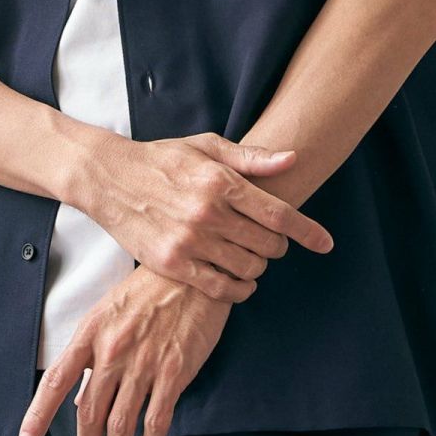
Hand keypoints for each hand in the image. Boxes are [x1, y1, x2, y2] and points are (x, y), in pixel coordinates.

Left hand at [16, 263, 231, 435]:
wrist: (190, 273)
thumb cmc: (148, 290)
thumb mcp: (109, 312)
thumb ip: (93, 352)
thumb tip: (81, 395)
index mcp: (91, 332)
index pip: (56, 380)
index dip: (38, 415)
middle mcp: (112, 350)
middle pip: (89, 414)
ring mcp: (143, 363)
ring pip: (120, 425)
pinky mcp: (173, 372)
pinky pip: (156, 421)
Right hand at [80, 133, 332, 302]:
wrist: (109, 178)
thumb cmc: (163, 159)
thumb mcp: (207, 146)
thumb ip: (251, 158)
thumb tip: (293, 159)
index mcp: (220, 180)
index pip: (277, 212)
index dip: (307, 231)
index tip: (326, 243)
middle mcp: (207, 211)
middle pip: (267, 244)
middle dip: (277, 247)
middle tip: (270, 242)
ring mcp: (189, 240)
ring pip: (247, 268)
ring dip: (258, 267)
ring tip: (250, 258)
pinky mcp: (171, 263)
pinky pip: (219, 288)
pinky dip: (237, 289)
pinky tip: (237, 281)